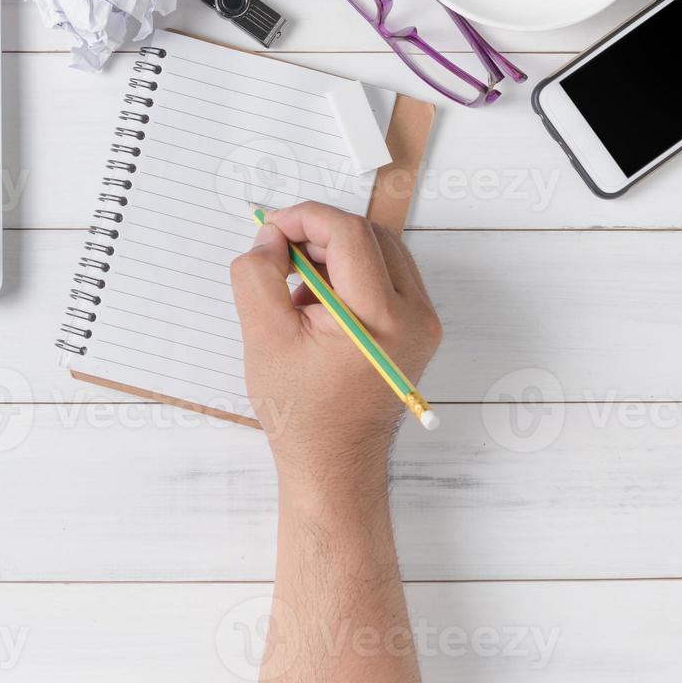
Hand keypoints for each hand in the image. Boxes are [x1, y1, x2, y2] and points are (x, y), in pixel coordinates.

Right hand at [230, 203, 440, 493]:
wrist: (333, 464)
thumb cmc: (299, 411)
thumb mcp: (262, 338)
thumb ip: (258, 275)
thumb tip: (271, 237)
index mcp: (380, 319)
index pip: (350, 234)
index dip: (306, 217)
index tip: (270, 228)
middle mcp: (416, 316)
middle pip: (369, 236)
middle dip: (319, 233)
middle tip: (278, 254)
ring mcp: (424, 323)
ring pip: (380, 251)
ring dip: (335, 251)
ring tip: (297, 286)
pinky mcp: (418, 330)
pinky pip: (386, 276)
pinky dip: (350, 272)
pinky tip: (317, 302)